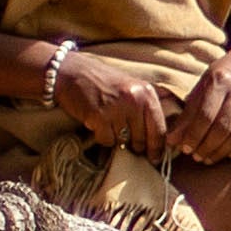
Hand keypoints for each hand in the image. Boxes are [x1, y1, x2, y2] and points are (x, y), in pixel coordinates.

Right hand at [47, 47, 176, 157]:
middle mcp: (135, 99)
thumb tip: (158, 140)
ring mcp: (117, 108)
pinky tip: (96, 123)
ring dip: (115, 138)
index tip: (155, 159)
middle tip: (124, 139)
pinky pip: (107, 140)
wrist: (70, 72)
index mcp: (147, 92)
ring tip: (107, 123)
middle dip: (134, 145)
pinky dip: (101, 137)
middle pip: (142, 139)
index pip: (159, 128)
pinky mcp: (99, 116)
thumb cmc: (101, 82)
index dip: (157, 148)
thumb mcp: (131, 88)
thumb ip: (145, 107)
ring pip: (123, 141)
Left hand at [173, 51, 230, 161]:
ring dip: (221, 151)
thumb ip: (188, 113)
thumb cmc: (222, 78)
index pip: (205, 114)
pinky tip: (229, 152)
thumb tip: (172, 140)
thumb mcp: (203, 86)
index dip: (193, 135)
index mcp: (220, 79)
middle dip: (206, 146)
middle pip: (222, 127)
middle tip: (196, 157)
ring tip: (208, 158)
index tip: (184, 148)